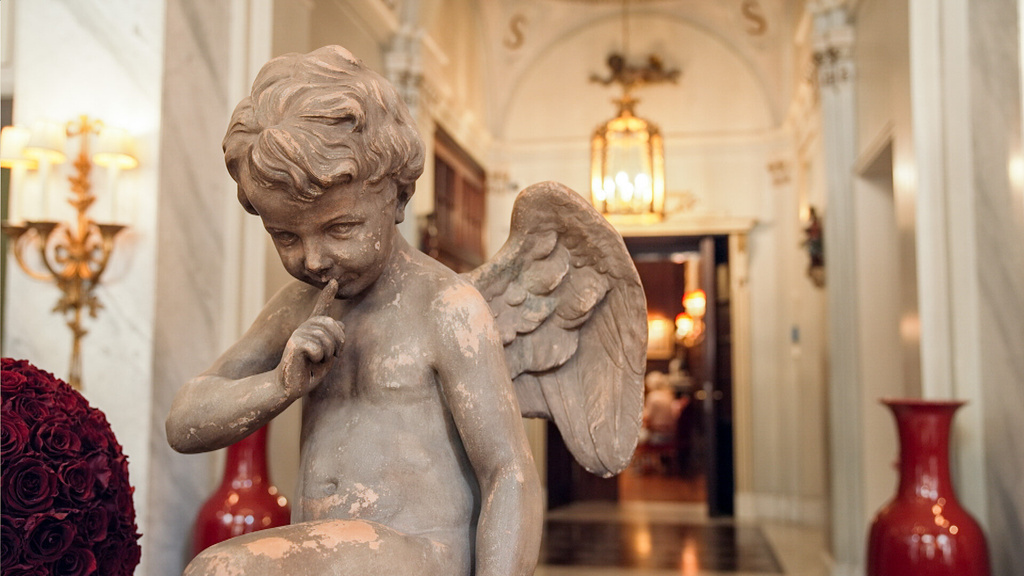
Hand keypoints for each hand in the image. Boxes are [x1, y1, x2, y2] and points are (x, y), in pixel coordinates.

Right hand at [279, 279, 343, 399]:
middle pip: (333, 324)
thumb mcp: (327, 357)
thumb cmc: (307, 374)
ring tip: (317, 361)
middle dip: (339, 343)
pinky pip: (318, 348)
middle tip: (332, 357)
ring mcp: (298, 333)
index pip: (321, 309)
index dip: (327, 295)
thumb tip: (342, 323)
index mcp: (312, 330)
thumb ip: (335, 341)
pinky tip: (308, 362)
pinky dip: (318, 358)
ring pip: (327, 338)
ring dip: (328, 354)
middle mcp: (304, 328)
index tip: (334, 282)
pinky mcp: (294, 342)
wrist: (289, 387)